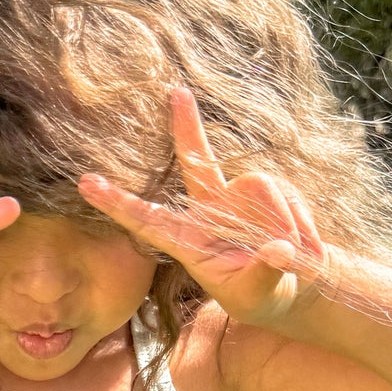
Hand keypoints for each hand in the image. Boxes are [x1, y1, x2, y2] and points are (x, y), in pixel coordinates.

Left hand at [77, 86, 333, 328]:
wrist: (293, 288)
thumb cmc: (261, 298)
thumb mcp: (258, 296)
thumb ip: (264, 274)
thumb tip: (277, 251)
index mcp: (190, 243)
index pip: (147, 221)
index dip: (118, 203)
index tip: (86, 184)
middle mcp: (210, 212)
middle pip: (194, 162)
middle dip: (187, 127)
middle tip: (177, 92)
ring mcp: (239, 198)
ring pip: (260, 184)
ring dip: (283, 221)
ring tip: (295, 256)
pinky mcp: (268, 192)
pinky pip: (286, 194)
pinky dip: (300, 223)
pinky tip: (305, 247)